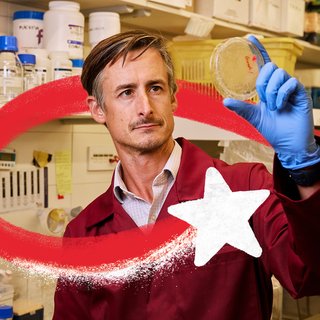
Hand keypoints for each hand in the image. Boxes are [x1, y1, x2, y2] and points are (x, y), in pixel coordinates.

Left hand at [223, 35, 319, 169]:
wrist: (288, 144)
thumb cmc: (273, 130)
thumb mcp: (254, 117)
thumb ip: (241, 108)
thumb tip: (224, 100)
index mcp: (268, 88)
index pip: (263, 65)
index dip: (258, 50)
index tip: (249, 38)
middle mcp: (279, 85)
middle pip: (269, 67)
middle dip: (262, 82)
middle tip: (263, 99)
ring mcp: (291, 88)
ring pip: (279, 74)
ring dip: (271, 91)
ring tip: (273, 106)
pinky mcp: (301, 93)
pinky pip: (291, 83)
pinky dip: (281, 95)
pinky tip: (280, 106)